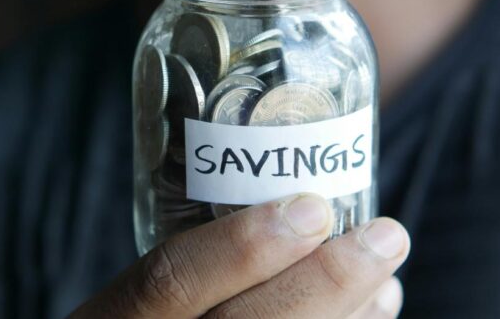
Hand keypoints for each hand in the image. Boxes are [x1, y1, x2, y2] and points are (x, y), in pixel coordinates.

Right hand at [70, 194, 409, 317]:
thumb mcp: (136, 291)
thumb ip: (187, 256)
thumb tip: (290, 193)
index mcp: (111, 318)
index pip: (166, 280)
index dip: (239, 246)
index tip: (309, 208)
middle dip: (324, 284)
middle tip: (385, 237)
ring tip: (387, 280)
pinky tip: (371, 315)